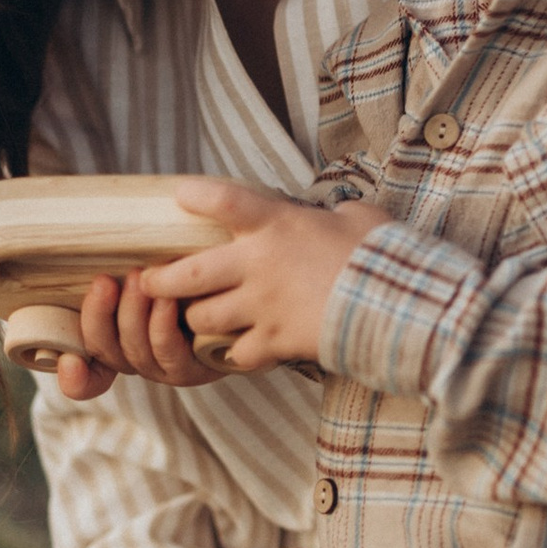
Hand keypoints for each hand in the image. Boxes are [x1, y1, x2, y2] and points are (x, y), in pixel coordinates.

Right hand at [46, 266, 237, 402]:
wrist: (243, 275)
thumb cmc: (183, 268)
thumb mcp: (141, 269)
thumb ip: (112, 276)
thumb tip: (85, 282)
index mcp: (119, 346)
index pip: (86, 377)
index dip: (75, 377)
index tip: (69, 361)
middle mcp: (142, 361)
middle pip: (105, 351)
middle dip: (100, 316)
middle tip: (107, 280)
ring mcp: (170, 368)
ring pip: (136, 353)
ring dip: (132, 316)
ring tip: (139, 279)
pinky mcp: (201, 366)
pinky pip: (172, 353)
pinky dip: (162, 325)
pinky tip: (167, 297)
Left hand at [139, 178, 382, 374]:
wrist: (398, 306)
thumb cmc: (382, 255)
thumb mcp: (359, 219)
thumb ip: (337, 215)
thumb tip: (339, 215)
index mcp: (277, 224)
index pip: (223, 201)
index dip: (195, 194)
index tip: (179, 194)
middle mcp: (258, 264)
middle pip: (186, 274)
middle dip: (160, 280)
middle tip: (148, 281)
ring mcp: (262, 306)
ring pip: (202, 318)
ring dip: (194, 319)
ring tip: (194, 318)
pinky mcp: (274, 341)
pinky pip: (236, 353)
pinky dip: (233, 352)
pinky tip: (239, 348)